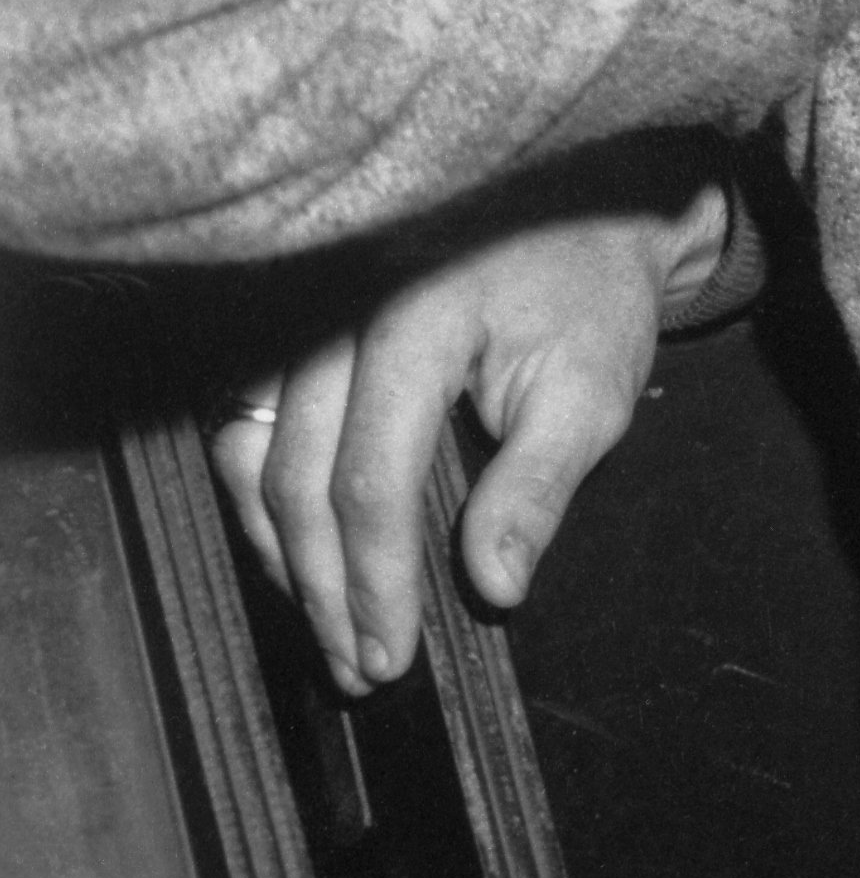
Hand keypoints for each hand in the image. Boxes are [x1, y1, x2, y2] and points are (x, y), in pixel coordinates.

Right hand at [208, 189, 727, 695]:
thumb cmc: (592, 299)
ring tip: (325, 626)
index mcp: (416, 322)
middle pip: (296, 476)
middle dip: (321, 587)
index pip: (371, 480)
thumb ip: (537, 486)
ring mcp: (307, 313)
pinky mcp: (297, 324)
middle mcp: (339, 313)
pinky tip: (298, 554)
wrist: (584, 211)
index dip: (374, 581)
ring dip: (279, 551)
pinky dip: (263, 498)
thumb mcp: (593, 390)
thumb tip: (492, 588)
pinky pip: (249, 421)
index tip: (391, 657)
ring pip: (250, 452)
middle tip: (358, 666)